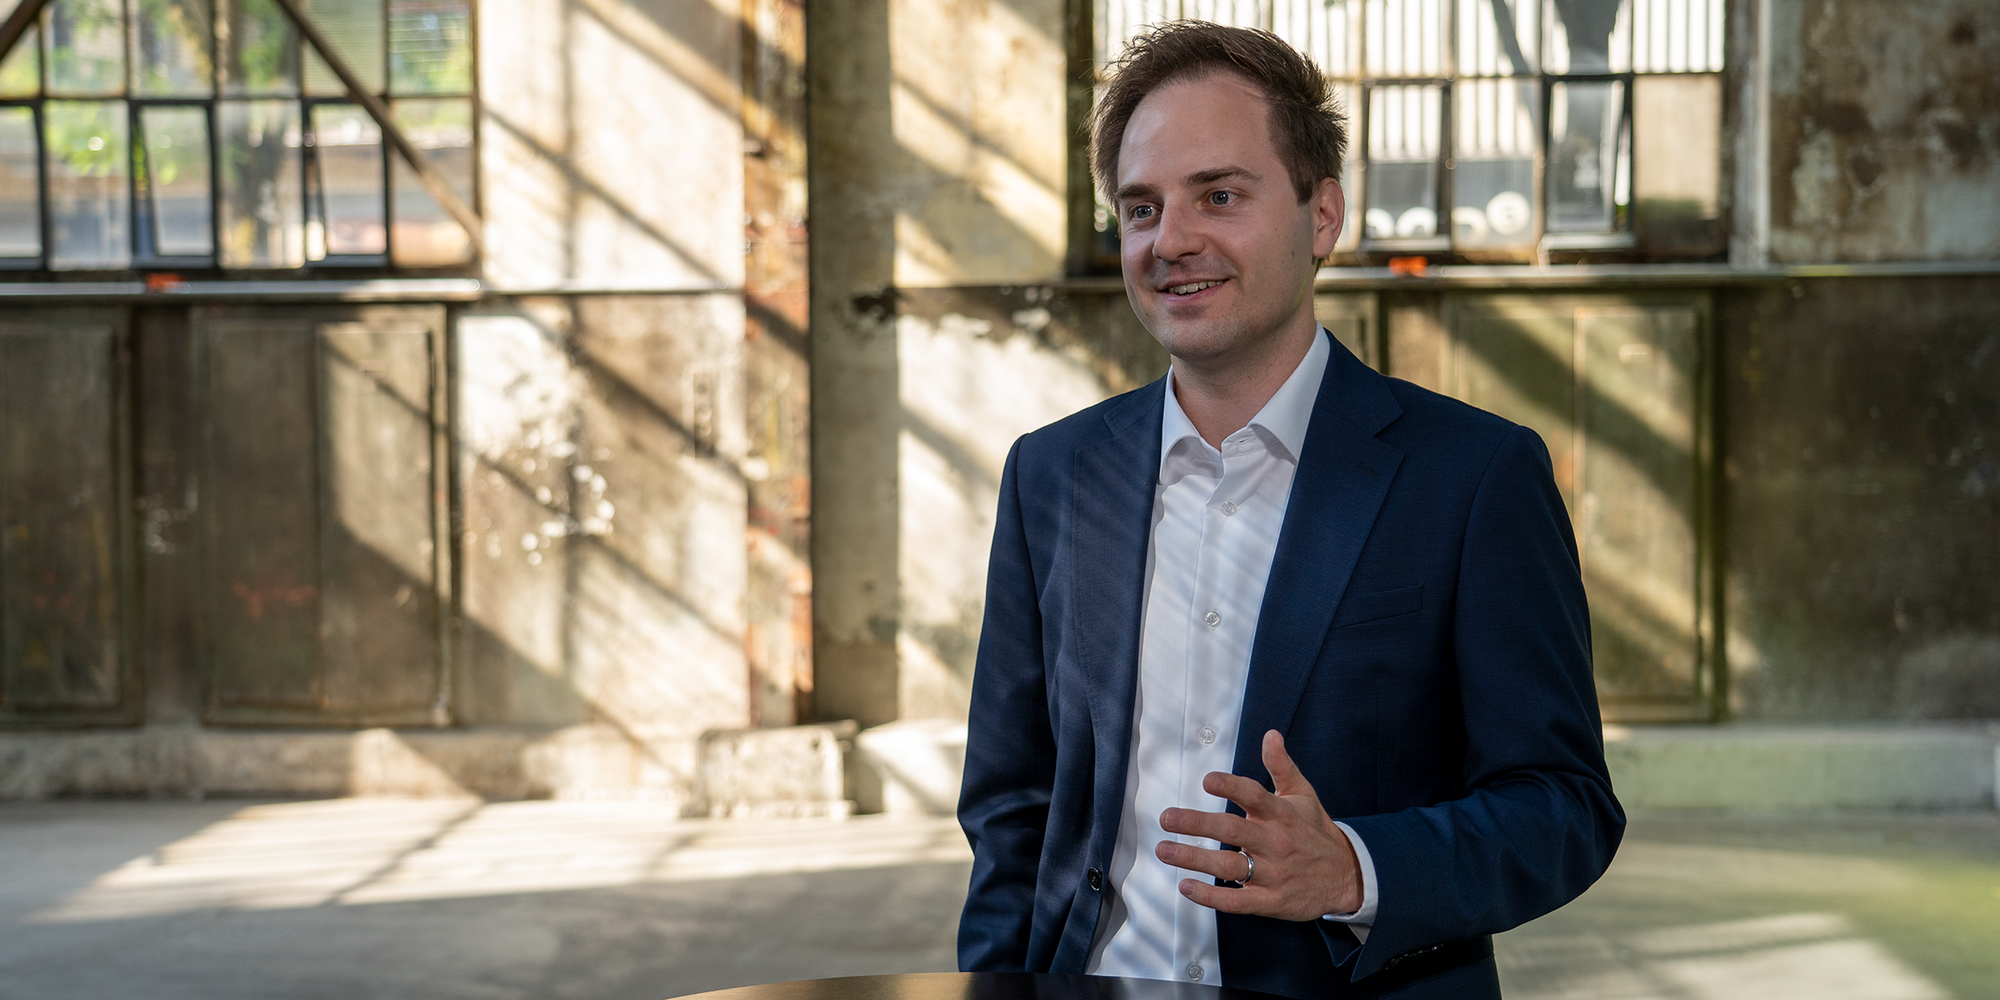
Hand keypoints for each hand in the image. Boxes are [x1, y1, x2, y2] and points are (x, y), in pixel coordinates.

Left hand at [1155, 730, 1362, 920]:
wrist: (1347, 876)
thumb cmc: (1316, 832)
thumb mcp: (1304, 795)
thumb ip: (1282, 766)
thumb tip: (1270, 735)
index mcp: (1281, 815)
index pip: (1255, 796)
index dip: (1231, 787)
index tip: (1207, 780)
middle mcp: (1275, 843)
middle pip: (1232, 832)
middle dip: (1196, 824)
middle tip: (1167, 818)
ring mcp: (1272, 874)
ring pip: (1229, 867)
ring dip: (1194, 859)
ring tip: (1165, 850)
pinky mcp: (1270, 902)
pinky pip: (1236, 902)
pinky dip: (1210, 896)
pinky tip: (1187, 887)